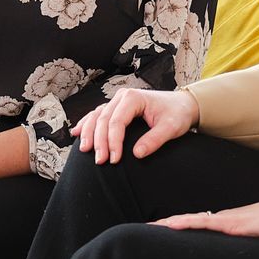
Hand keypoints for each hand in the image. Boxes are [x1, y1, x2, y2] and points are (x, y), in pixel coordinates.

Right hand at [73, 88, 199, 163]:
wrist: (182, 105)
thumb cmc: (177, 114)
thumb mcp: (171, 127)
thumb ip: (155, 140)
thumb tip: (137, 154)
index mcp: (134, 98)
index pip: (116, 121)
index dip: (113, 141)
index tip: (114, 160)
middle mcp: (122, 97)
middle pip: (103, 119)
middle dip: (99, 141)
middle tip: (99, 161)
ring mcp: (117, 101)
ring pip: (96, 117)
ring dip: (88, 133)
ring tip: (84, 150)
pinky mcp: (116, 108)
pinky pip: (96, 115)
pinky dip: (86, 124)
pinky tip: (76, 133)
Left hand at [153, 190, 258, 238]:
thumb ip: (252, 249)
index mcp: (229, 224)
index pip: (198, 226)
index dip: (179, 229)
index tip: (160, 233)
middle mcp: (224, 220)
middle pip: (188, 223)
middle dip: (165, 228)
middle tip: (143, 231)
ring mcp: (227, 220)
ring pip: (190, 222)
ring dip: (168, 226)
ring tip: (147, 228)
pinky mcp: (232, 224)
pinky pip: (203, 223)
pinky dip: (184, 223)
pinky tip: (169, 225)